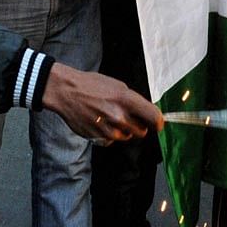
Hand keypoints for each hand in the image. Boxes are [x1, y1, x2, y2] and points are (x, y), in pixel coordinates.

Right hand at [41, 63, 163, 139]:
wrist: (67, 92)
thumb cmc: (92, 85)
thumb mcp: (117, 86)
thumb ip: (133, 100)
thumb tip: (146, 111)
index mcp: (127, 99)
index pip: (153, 117)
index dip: (158, 122)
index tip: (159, 124)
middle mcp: (119, 116)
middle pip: (141, 131)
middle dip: (140, 127)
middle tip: (133, 119)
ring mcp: (107, 128)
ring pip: (126, 137)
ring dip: (125, 131)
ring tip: (114, 118)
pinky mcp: (96, 136)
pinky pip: (111, 141)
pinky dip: (110, 136)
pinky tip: (102, 123)